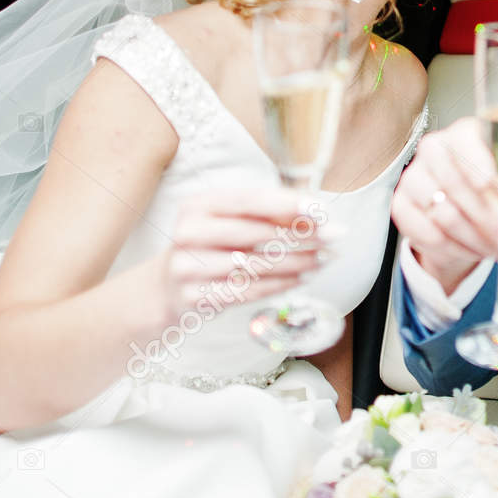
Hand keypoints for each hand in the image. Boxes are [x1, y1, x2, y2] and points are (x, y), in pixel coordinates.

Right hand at [155, 178, 326, 326]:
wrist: (163, 288)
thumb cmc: (207, 247)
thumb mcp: (226, 221)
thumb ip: (264, 214)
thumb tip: (314, 211)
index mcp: (198, 204)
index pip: (249, 200)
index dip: (287, 204)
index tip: (320, 210)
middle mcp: (189, 232)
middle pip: (256, 233)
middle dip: (302, 235)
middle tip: (334, 237)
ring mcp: (189, 267)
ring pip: (256, 265)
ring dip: (298, 262)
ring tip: (324, 259)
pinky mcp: (195, 297)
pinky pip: (248, 291)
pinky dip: (281, 285)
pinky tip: (302, 279)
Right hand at [392, 116, 497, 291]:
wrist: (469, 221)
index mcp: (465, 133)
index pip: (464, 139)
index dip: (475, 160)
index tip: (491, 183)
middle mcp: (434, 149)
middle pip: (454, 182)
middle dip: (487, 216)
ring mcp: (414, 177)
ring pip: (441, 211)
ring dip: (474, 236)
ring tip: (496, 248)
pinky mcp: (401, 206)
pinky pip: (423, 231)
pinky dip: (451, 247)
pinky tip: (469, 250)